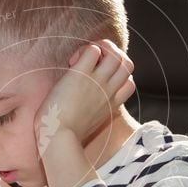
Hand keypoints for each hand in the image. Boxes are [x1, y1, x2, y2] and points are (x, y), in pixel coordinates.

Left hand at [34, 39, 134, 154]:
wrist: (58, 138)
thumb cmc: (65, 137)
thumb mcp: (88, 125)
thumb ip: (92, 113)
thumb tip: (81, 107)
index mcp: (111, 104)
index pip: (129, 84)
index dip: (118, 76)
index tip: (99, 80)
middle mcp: (108, 91)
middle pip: (127, 63)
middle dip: (113, 55)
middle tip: (93, 63)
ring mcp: (97, 81)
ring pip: (116, 54)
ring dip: (101, 48)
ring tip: (82, 58)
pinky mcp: (81, 73)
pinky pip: (93, 50)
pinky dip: (84, 50)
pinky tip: (72, 62)